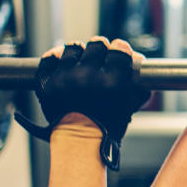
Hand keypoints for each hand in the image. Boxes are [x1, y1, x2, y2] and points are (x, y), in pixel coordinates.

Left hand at [14, 37, 150, 170]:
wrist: (80, 141)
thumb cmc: (108, 126)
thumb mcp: (130, 105)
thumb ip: (138, 82)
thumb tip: (138, 59)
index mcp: (112, 82)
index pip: (119, 48)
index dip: (120, 49)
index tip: (118, 52)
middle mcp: (88, 77)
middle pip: (97, 44)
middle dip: (100, 50)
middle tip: (99, 58)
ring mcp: (65, 79)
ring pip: (73, 48)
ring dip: (79, 53)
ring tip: (80, 62)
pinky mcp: (47, 83)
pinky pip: (50, 58)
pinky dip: (56, 58)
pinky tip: (63, 62)